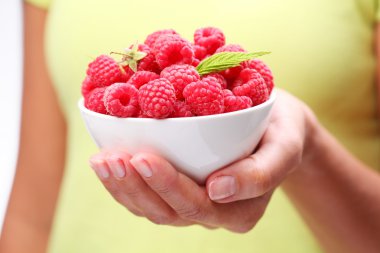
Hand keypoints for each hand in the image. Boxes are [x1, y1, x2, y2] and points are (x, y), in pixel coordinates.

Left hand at [89, 90, 316, 231]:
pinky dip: (124, 183)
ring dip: (123, 187)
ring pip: (152, 210)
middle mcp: (214, 213)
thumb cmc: (282, 132)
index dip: (167, 185)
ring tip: (101, 161)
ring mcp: (194, 205)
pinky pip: (147, 197)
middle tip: (112, 159)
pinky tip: (107, 161)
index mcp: (241, 210)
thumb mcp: (286, 144)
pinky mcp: (179, 191)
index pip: (198, 205)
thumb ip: (263, 171)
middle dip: (136, 187)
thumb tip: (219, 190)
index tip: (143, 158)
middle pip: (168, 212)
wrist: (275, 127)